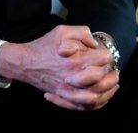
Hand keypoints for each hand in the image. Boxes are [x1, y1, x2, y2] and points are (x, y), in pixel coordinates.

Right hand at [0, 25, 118, 109]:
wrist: (25, 63)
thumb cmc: (42, 46)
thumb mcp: (60, 31)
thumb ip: (81, 32)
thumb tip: (94, 43)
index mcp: (75, 60)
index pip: (103, 59)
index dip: (106, 55)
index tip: (104, 54)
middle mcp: (75, 77)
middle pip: (103, 78)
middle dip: (110, 73)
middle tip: (112, 70)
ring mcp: (70, 89)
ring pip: (98, 95)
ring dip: (109, 89)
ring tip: (113, 83)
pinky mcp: (65, 97)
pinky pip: (86, 106)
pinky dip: (97, 103)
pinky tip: (102, 96)